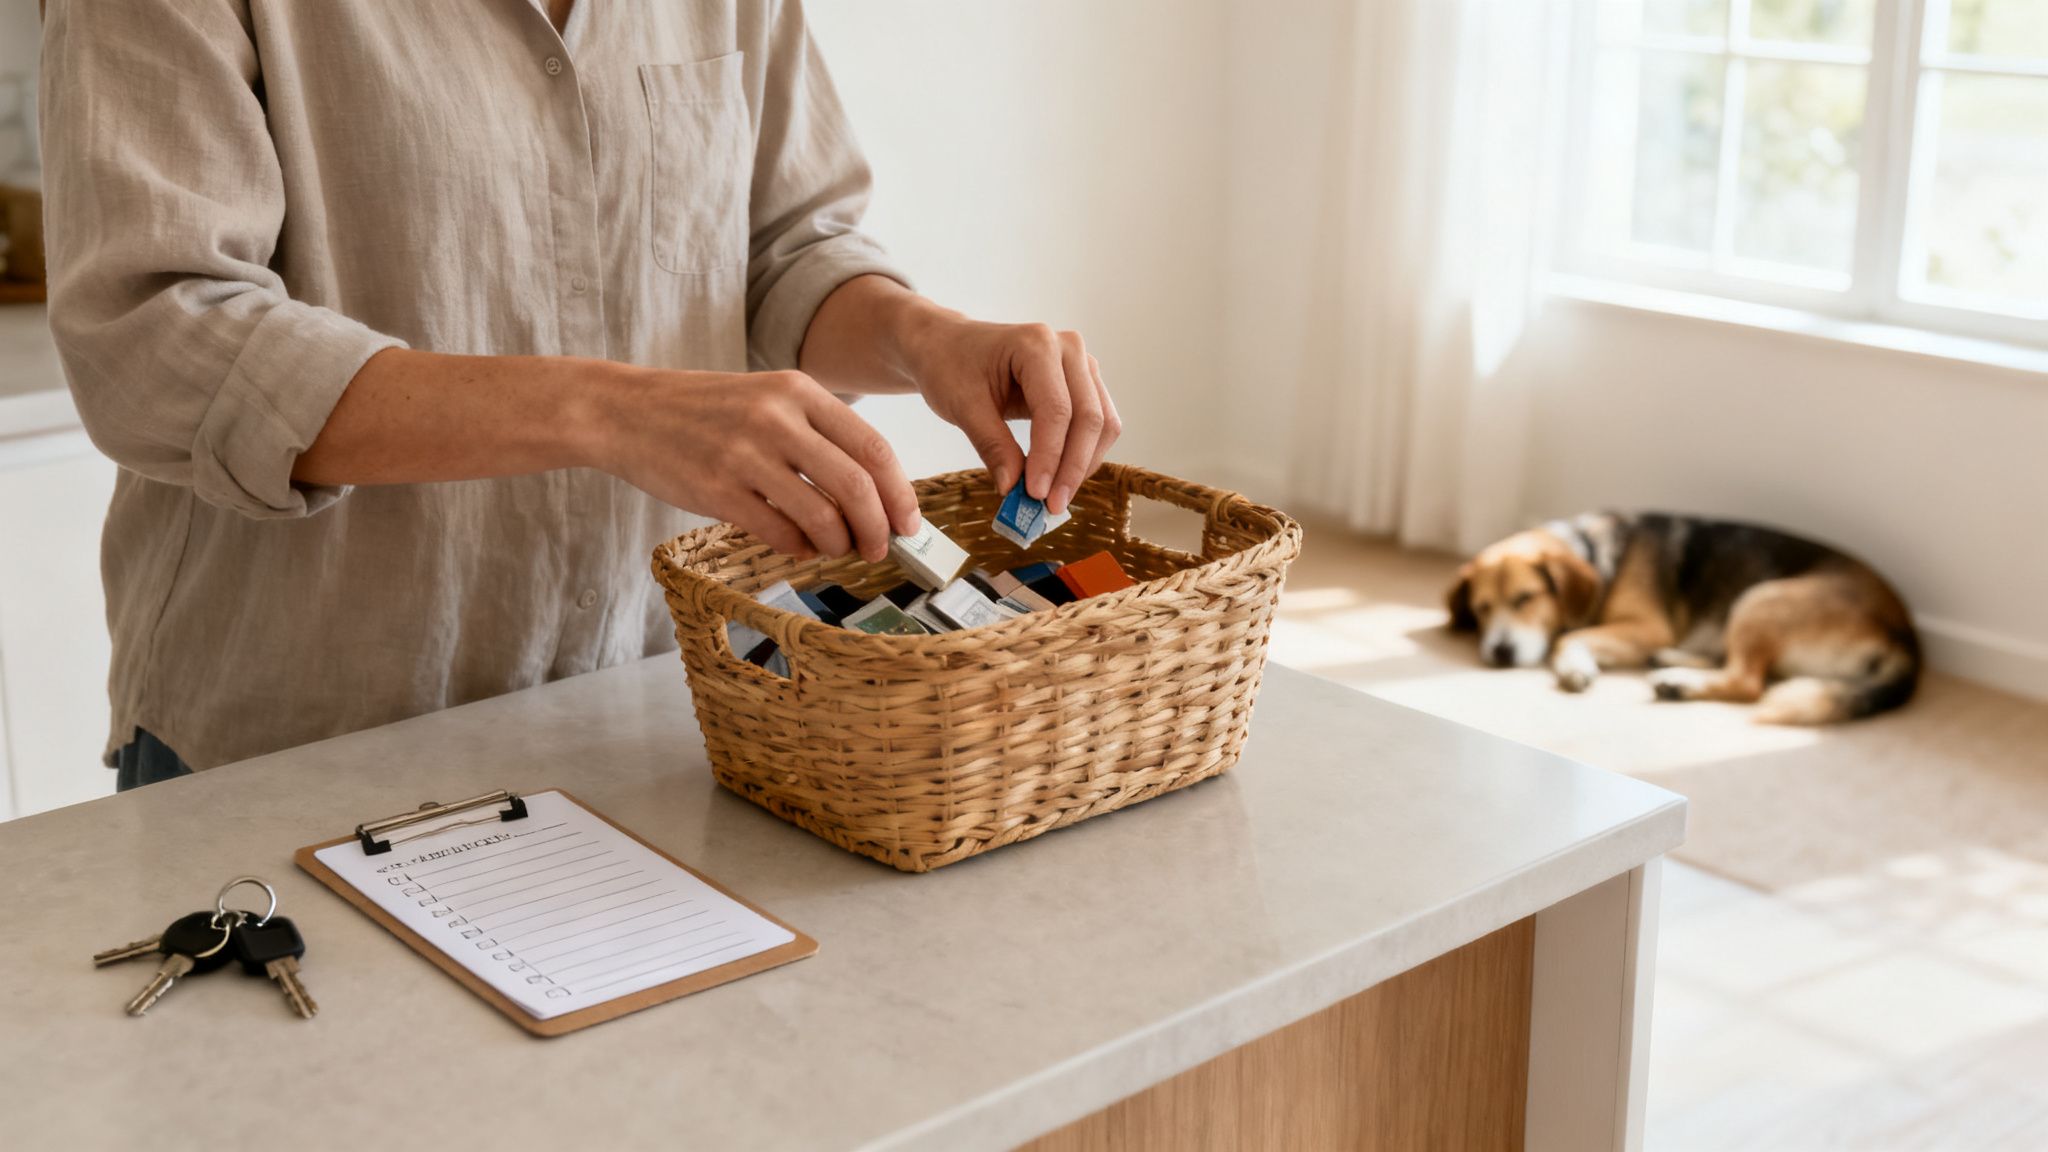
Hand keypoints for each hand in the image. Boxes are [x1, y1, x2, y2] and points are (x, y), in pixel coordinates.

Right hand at [590, 367, 920, 560]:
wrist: (626, 412)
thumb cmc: (705, 411)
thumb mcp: (768, 399)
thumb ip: (818, 435)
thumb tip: (875, 494)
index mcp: (798, 391)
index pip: (873, 448)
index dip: (900, 494)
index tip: (909, 524)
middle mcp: (776, 418)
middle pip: (856, 486)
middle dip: (878, 528)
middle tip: (879, 549)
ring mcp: (745, 455)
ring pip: (822, 516)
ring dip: (838, 544)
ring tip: (834, 548)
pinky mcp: (717, 490)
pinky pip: (780, 533)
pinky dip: (799, 549)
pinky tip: (796, 545)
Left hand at [903, 315, 1120, 514]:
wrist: (949, 346)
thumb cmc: (950, 366)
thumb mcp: (962, 406)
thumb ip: (991, 445)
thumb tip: (1013, 488)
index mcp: (1036, 344)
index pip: (1056, 409)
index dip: (1050, 456)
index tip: (1035, 493)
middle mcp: (1068, 349)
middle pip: (1089, 417)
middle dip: (1072, 467)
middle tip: (1051, 506)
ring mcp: (1080, 365)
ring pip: (1101, 423)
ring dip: (1082, 465)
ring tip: (1054, 498)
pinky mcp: (1082, 383)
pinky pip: (1096, 424)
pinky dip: (1082, 455)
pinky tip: (1059, 478)